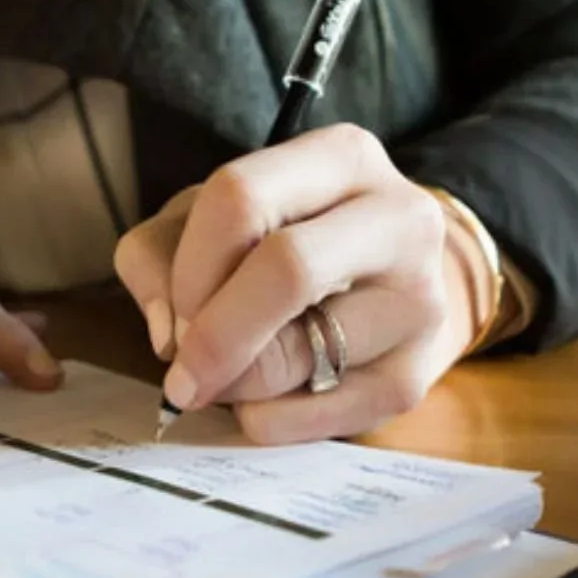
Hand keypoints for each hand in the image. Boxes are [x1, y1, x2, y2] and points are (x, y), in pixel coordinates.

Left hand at [113, 124, 473, 444]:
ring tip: (229, 375)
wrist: (397, 284)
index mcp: (343, 158)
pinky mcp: (414, 376)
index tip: (174, 308)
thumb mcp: (215, 218)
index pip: (241, 199)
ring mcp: (418, 301)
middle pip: (288, 270)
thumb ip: (159, 254)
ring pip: (298, 356)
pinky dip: (267, 420)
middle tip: (181, 373)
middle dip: (215, 334)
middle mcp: (399, 219)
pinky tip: (264, 400)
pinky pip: (317, 417)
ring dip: (235, 384)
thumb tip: (167, 331)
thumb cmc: (289, 240)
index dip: (190, 266)